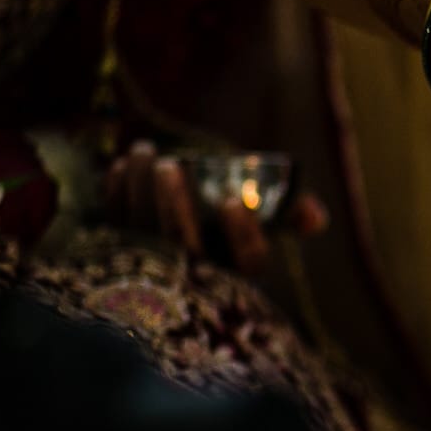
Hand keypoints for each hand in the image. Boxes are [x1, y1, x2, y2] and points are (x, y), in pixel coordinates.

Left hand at [104, 141, 327, 276]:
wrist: (180, 252)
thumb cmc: (233, 230)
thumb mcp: (269, 223)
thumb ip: (294, 216)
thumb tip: (315, 216)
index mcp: (240, 273)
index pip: (247, 264)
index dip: (240, 235)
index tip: (231, 202)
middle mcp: (196, 278)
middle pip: (182, 247)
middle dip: (174, 205)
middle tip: (171, 166)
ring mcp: (154, 268)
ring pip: (142, 232)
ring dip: (141, 188)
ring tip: (145, 152)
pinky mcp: (121, 253)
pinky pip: (114, 225)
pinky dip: (116, 194)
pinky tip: (122, 166)